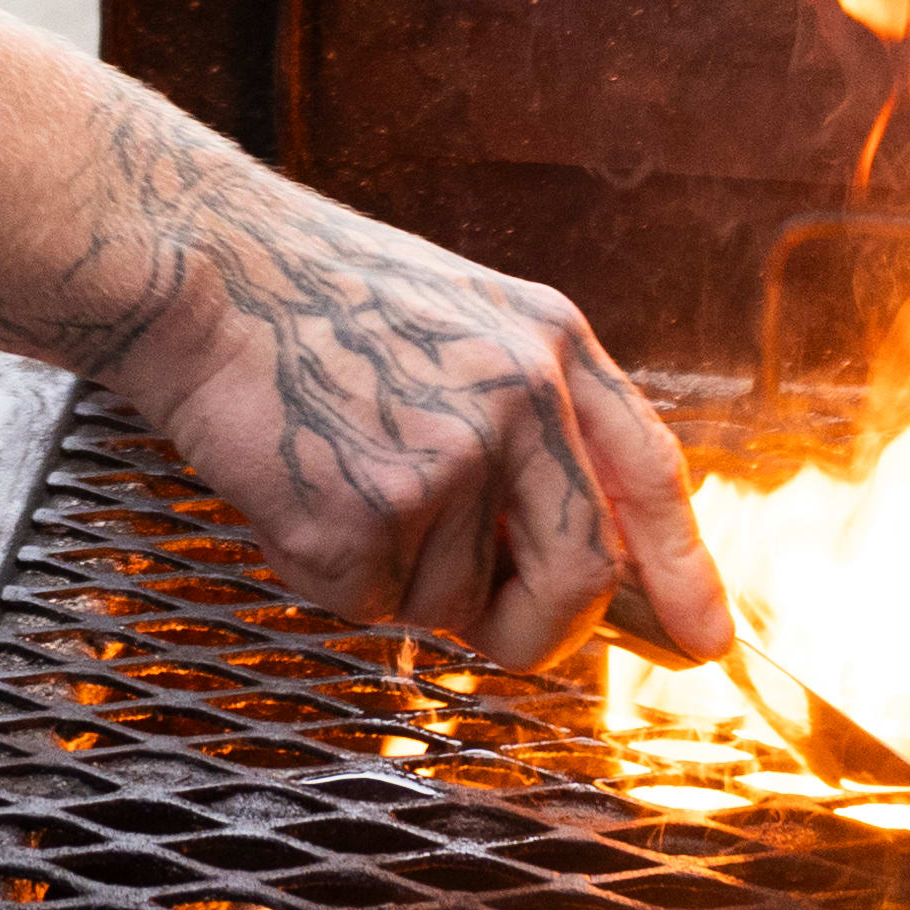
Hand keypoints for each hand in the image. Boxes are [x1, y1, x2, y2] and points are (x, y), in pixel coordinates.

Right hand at [121, 163, 734, 677]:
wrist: (203, 266)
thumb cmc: (314, 298)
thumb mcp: (460, 322)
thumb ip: (527, 420)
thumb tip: (577, 559)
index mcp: (552, 344)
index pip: (649, 476)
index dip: (682, 571)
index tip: (706, 643)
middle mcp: (520, 399)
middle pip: (578, 577)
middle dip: (539, 632)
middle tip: (491, 634)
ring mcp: (449, 456)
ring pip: (450, 601)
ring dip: (390, 577)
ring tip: (333, 475)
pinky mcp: (371, 510)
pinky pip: (364, 603)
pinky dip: (321, 572)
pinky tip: (290, 489)